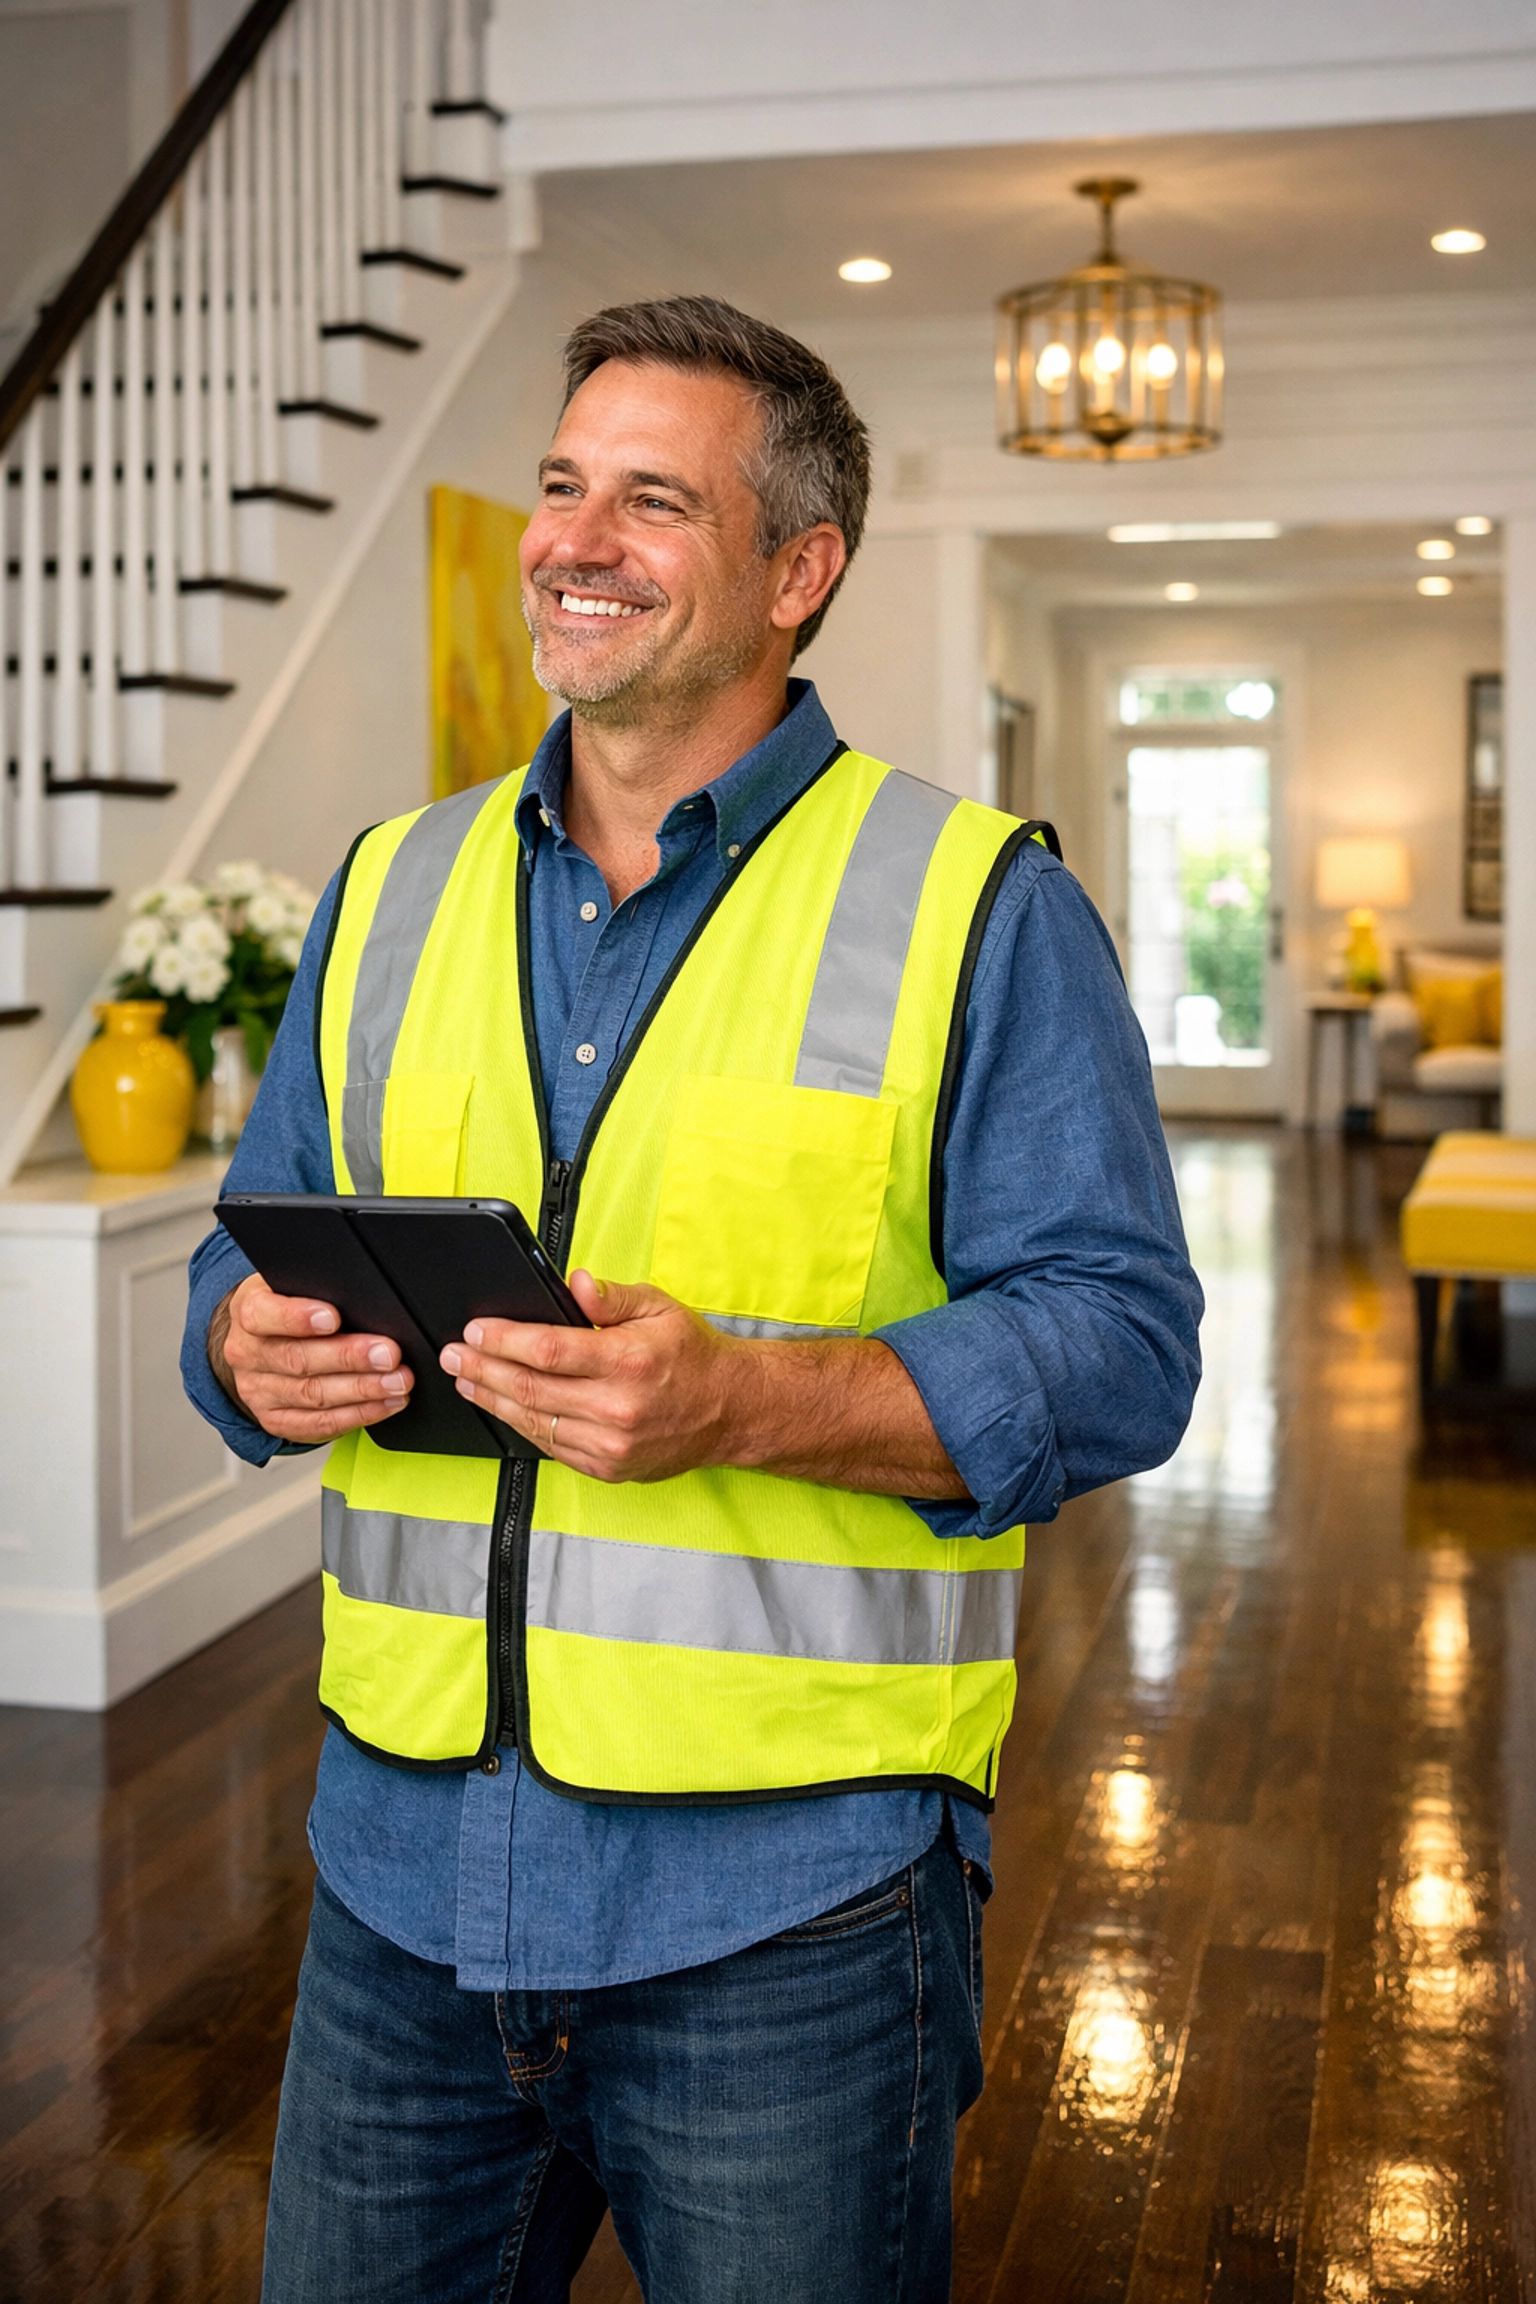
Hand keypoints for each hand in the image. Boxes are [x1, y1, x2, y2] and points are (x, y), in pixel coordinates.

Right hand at [210, 1273, 413, 1442]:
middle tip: (388, 1354)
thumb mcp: (293, 1287)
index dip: (297, 1317)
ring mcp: (259, 1392)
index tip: (333, 1318)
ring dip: (363, 1390)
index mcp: (249, 1311)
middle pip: (298, 1359)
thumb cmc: (289, 1309)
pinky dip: (359, 1414)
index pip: (264, 1315)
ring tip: (397, 1381)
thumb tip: (365, 1298)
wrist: (260, 1344)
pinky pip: (320, 1423)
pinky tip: (386, 1403)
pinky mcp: (277, 1420)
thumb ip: (319, 1289)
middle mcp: (248, 1354)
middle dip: (349, 1357)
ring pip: (313, 1394)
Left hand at [439, 1272, 968, 1496]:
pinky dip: (521, 1426)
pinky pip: (552, 1447)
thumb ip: (611, 1297)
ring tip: (465, 1380)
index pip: (550, 1350)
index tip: (475, 1330)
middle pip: (531, 1389)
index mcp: (630, 1360)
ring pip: (535, 1422)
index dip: (505, 1340)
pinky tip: (502, 1407)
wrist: (732, 1411)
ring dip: (493, 1400)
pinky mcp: (609, 1467)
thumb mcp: (659, 1307)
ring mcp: (613, 1444)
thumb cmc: (692, 1355)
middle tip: (452, 1355)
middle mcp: (619, 1407)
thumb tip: (575, 1282)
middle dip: (483, 1369)